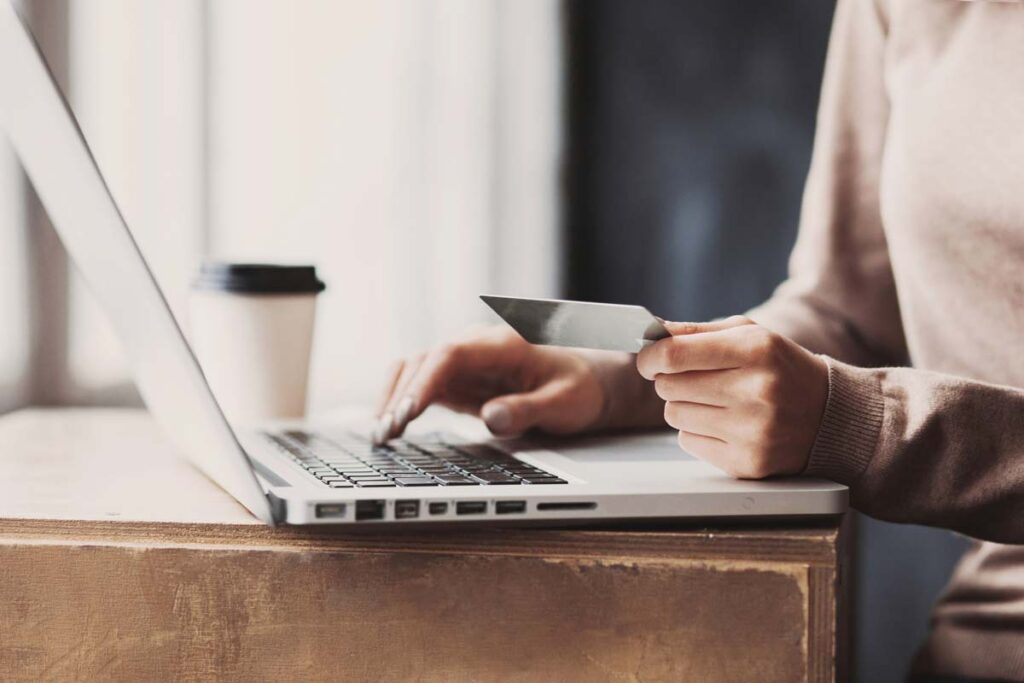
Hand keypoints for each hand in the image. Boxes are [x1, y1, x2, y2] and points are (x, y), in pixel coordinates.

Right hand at [374, 326, 605, 442]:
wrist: (584, 382)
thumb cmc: (577, 390)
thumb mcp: (563, 403)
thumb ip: (527, 410)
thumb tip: (491, 418)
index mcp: (503, 344)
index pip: (451, 353)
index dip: (425, 380)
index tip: (409, 411)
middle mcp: (476, 346)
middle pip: (425, 361)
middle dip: (401, 396)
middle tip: (386, 433)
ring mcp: (463, 361)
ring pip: (414, 370)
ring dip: (393, 399)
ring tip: (379, 435)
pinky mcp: (456, 380)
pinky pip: (419, 385)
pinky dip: (400, 403)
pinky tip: (386, 427)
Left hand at [636, 316, 827, 477]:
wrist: (830, 416)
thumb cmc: (780, 368)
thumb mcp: (750, 335)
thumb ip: (698, 332)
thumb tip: (652, 336)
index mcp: (756, 350)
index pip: (675, 355)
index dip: (651, 357)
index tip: (649, 360)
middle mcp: (757, 391)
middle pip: (669, 386)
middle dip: (671, 380)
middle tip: (693, 380)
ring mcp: (754, 431)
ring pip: (674, 416)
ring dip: (685, 407)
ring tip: (717, 402)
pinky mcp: (748, 463)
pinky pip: (688, 442)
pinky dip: (698, 433)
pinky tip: (727, 425)